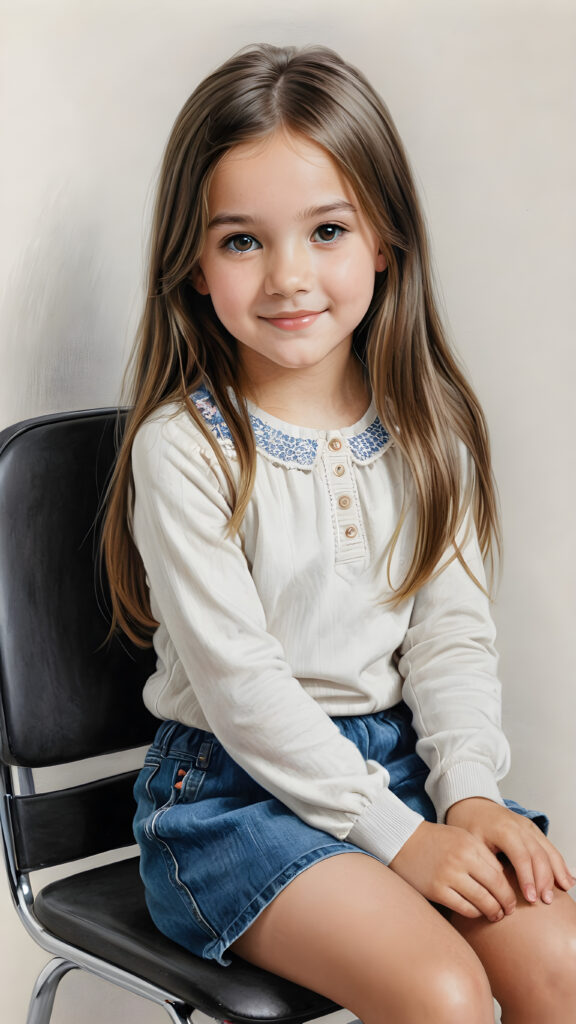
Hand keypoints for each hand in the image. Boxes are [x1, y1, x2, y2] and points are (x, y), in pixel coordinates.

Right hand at [389, 819, 516, 920]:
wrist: (403, 839)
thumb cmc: (436, 840)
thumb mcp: (462, 838)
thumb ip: (482, 855)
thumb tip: (503, 881)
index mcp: (470, 844)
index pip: (500, 872)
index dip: (509, 888)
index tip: (511, 897)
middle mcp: (462, 859)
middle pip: (496, 887)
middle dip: (506, 903)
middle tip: (509, 911)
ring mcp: (448, 875)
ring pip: (482, 901)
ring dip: (493, 911)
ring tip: (496, 915)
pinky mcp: (436, 890)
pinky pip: (464, 908)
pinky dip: (474, 913)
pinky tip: (476, 912)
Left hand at [445, 797, 574, 906]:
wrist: (471, 803)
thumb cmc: (469, 823)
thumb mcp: (471, 843)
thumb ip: (486, 863)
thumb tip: (498, 889)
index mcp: (503, 830)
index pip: (521, 857)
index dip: (528, 879)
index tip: (530, 898)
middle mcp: (519, 826)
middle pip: (538, 855)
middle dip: (545, 879)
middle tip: (546, 900)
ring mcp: (528, 826)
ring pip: (548, 850)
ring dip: (556, 872)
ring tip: (563, 890)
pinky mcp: (532, 829)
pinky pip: (549, 846)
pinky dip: (559, 862)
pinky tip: (566, 878)